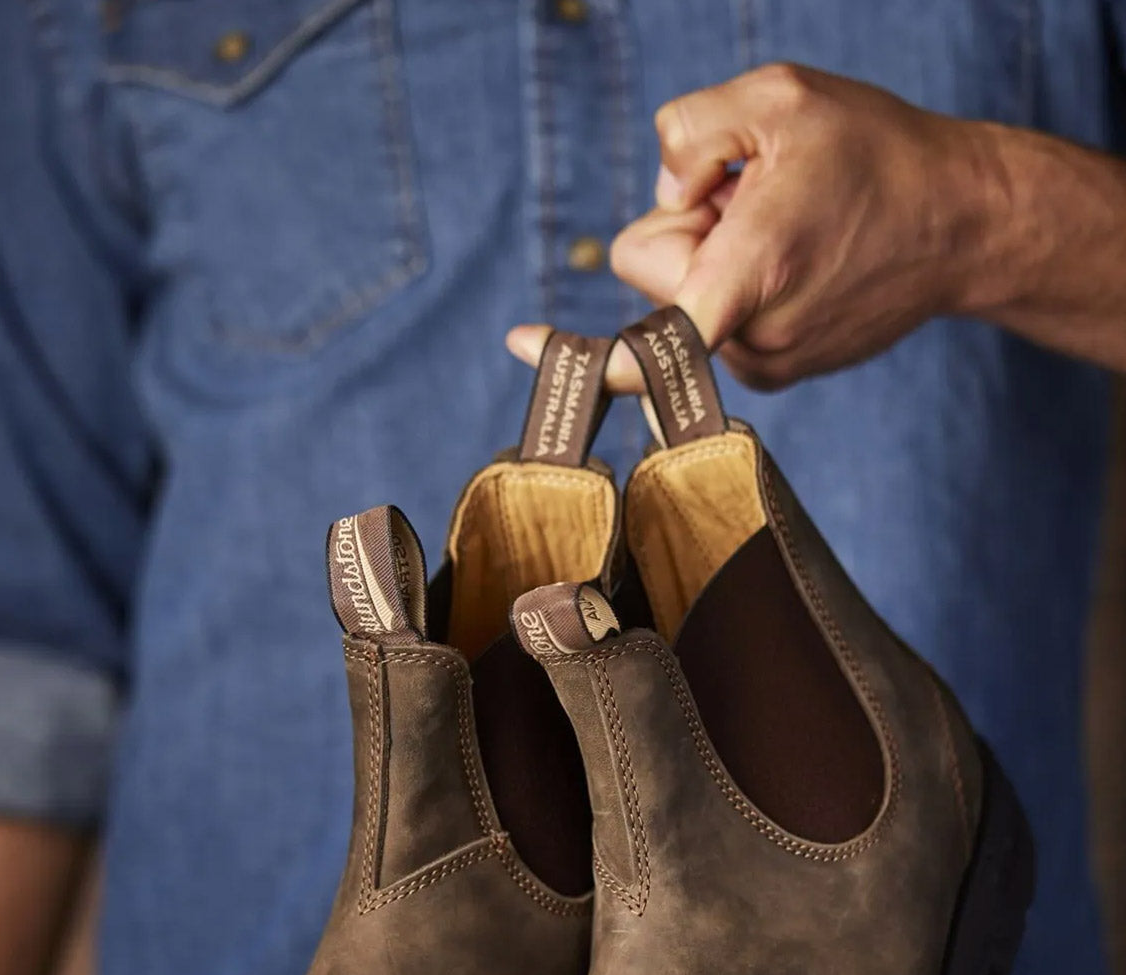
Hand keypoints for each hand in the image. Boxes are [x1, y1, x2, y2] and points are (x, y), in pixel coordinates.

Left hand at [508, 63, 1001, 391]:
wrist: (963, 222)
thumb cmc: (874, 153)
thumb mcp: (777, 96)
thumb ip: (689, 130)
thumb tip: (663, 194)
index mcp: (746, 277)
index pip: (645, 339)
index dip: (581, 348)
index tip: (522, 344)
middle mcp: (750, 340)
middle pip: (647, 269)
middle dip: (683, 223)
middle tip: (758, 196)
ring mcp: (764, 363)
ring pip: (682, 291)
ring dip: (717, 248)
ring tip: (789, 224)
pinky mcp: (776, 369)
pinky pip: (714, 312)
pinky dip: (737, 276)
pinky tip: (794, 250)